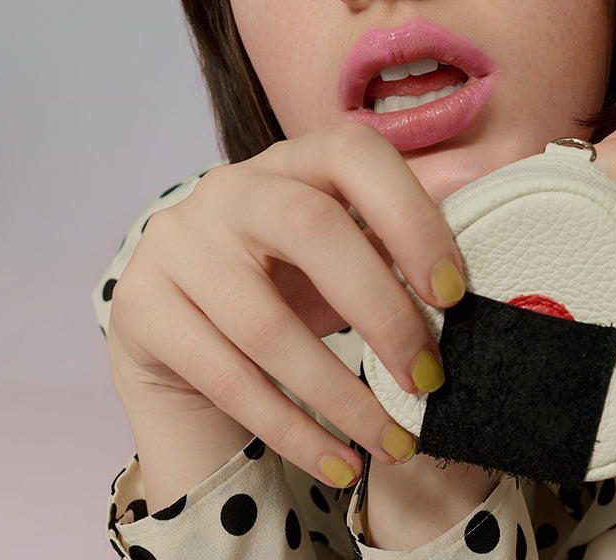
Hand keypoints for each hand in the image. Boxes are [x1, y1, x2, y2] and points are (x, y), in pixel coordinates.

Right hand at [106, 122, 465, 509]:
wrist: (184, 324)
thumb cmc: (285, 281)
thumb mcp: (342, 256)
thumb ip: (393, 250)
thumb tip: (475, 274)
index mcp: (292, 159)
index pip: (355, 154)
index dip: (411, 217)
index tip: (454, 294)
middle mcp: (229, 188)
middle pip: (312, 229)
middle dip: (383, 311)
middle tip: (429, 377)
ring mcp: (177, 243)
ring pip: (265, 324)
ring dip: (342, 395)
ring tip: (396, 441)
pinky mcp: (140, 308)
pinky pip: (226, 380)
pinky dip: (294, 431)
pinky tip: (342, 462)